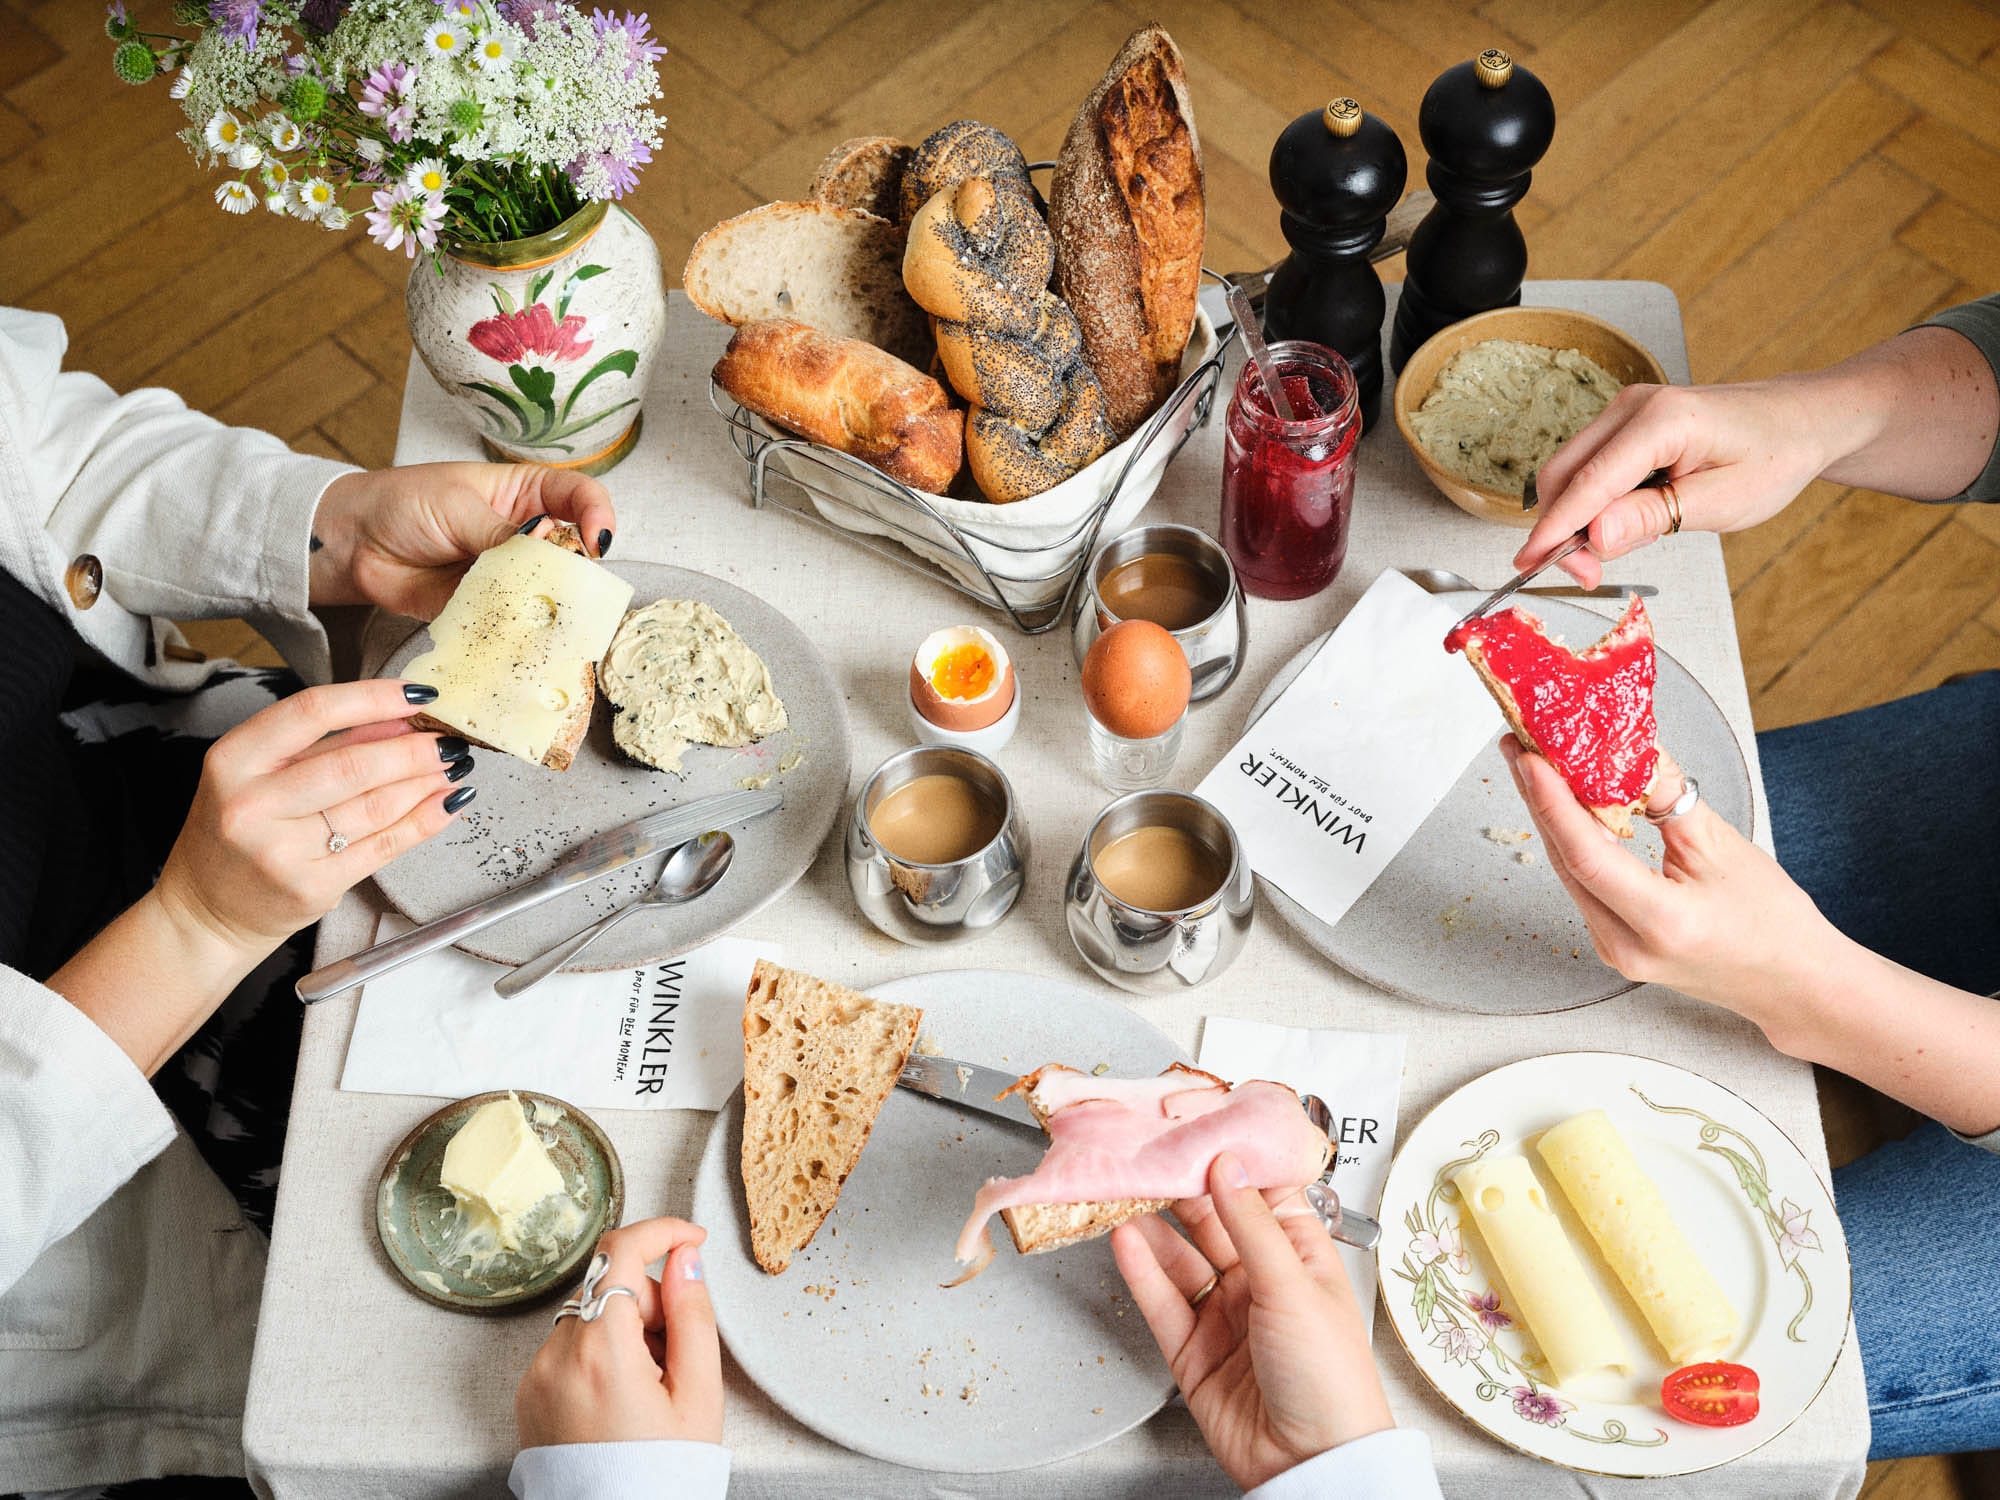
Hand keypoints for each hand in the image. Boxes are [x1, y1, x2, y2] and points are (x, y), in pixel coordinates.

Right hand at [154, 678, 474, 954]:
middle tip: (451, 740)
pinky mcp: (312, 887)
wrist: (207, 913)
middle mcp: (251, 805)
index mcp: (233, 760)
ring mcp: (281, 851)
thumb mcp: (260, 776)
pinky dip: (424, 821)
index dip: (373, 698)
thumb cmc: (238, 834)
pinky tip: (447, 804)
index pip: (312, 712)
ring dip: (427, 783)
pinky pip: (383, 846)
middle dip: (414, 750)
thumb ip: (327, 744)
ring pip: (375, 806)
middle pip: (353, 765)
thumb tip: (399, 719)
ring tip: (456, 767)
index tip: (418, 695)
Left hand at [308, 461, 617, 617]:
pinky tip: (522, 636)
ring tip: (552, 617)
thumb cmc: (402, 504)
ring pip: (548, 591)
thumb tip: (545, 545)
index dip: (597, 514)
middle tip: (574, 585)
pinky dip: (522, 632)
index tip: (596, 540)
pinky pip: (516, 621)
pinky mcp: (490, 609)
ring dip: (552, 606)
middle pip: (572, 551)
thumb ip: (500, 532)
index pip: (580, 496)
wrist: (354, 544)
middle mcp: (525, 535)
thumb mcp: (456, 507)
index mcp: (525, 494)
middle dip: (579, 570)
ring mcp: (510, 574)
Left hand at [517, 1218, 720, 1448]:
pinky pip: (568, 1347)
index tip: (689, 1239)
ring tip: (651, 1384)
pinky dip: (599, 1353)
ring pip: (589, 1315)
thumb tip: (685, 1259)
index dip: (662, 1231)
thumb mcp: (699, 1394)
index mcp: (602, 1351)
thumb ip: (694, 1314)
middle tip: (677, 1349)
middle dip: (650, 1300)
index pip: (621, 1250)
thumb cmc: (662, 1474)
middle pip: (609, 1285)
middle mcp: (557, 1356)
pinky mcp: (528, 1393)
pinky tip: (623, 1396)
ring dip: (625, 1328)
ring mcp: (536, 1375)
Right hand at [1111, 1153, 1393, 1491]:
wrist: (1312, 1465)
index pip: (1261, 1195)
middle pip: (1213, 1222)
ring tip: (1124, 1190)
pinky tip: (1125, 1243)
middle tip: (1148, 1152)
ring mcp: (1225, 1316)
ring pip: (1180, 1260)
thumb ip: (1251, 1223)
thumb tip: (1228, 1164)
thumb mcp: (1293, 1285)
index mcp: (1301, 1258)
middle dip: (1181, 1188)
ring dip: (1153, 1227)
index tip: (1199, 1127)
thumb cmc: (1331, 1379)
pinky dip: (1142, 1272)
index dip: (1231, 1161)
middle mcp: (1261, 1282)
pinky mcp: (1194, 1352)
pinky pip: (1163, 1302)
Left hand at [1499, 737, 1838, 1034]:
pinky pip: (1583, 887)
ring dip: (1552, 819)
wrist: (1791, 982)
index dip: (1552, 802)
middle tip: (1521, 745)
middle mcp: (1626, 946)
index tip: (1529, 757)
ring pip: (1569, 874)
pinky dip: (1573, 844)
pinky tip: (1566, 808)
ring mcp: (1614, 952)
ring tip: (1537, 766)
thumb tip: (1628, 748)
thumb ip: (1668, 796)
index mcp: (1662, 922)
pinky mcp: (1613, 946)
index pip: (1587, 855)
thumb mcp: (1724, 846)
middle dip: (1540, 798)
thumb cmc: (1773, 921)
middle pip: (1566, 861)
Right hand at [1515, 379, 1828, 586]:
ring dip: (1575, 518)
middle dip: (1560, 529)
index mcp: (1662, 420)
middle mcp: (1633, 406)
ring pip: (1569, 472)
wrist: (1797, 421)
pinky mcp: (1623, 424)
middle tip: (1586, 575)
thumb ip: (1653, 516)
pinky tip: (1625, 521)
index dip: (1556, 530)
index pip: (1589, 483)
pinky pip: (1587, 468)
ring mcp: (1624, 411)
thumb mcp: (1723, 502)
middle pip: (1564, 474)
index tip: (1529, 565)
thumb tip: (1594, 536)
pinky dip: (1591, 503)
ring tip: (1621, 546)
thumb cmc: (1773, 456)